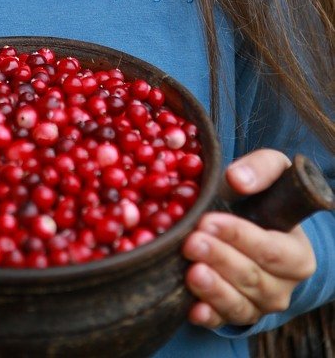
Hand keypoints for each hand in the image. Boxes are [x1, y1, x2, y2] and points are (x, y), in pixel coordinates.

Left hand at [182, 149, 316, 329]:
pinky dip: (209, 316)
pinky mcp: (237, 315)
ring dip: (213, 289)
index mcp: (297, 254)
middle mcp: (283, 286)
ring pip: (239, 303)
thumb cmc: (262, 196)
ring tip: (191, 272)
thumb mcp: (272, 172)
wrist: (253, 223)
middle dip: (220, 259)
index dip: (239, 236)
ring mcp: (260, 304)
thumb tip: (237, 179)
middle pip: (251, 277)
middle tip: (192, 242)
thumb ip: (260, 168)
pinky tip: (193, 309)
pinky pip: (224, 320)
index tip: (208, 221)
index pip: (271, 250)